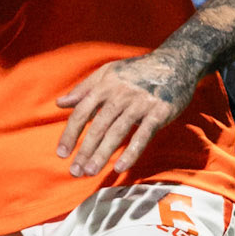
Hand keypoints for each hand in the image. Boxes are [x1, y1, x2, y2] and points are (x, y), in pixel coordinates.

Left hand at [55, 52, 193, 177]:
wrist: (175, 64)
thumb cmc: (137, 71)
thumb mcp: (108, 73)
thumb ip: (84, 89)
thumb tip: (59, 103)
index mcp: (105, 85)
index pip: (82, 112)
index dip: (70, 134)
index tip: (62, 153)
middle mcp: (121, 94)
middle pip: (98, 126)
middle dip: (84, 150)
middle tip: (75, 171)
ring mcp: (140, 104)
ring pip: (117, 132)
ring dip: (102, 154)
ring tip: (90, 172)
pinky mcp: (159, 113)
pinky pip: (142, 136)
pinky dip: (131, 152)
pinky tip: (119, 168)